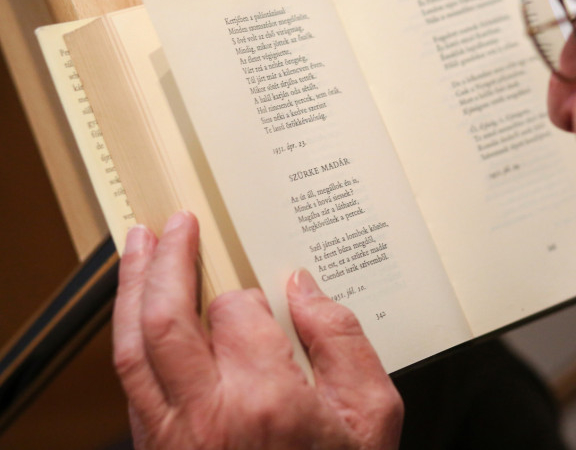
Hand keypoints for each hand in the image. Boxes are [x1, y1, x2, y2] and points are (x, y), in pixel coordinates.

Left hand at [112, 211, 402, 448]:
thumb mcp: (373, 415)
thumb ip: (344, 342)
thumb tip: (306, 290)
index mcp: (268, 400)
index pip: (239, 310)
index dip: (251, 291)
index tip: (266, 287)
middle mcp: (209, 413)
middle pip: (168, 316)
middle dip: (168, 259)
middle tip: (176, 223)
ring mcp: (173, 434)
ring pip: (133, 346)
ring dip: (131, 287)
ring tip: (138, 245)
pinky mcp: (157, 447)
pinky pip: (129, 381)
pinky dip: (126, 334)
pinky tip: (136, 309)